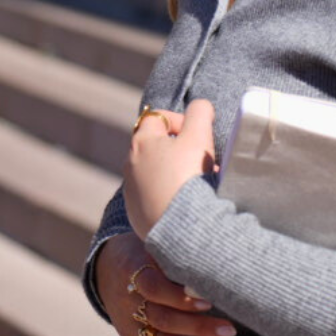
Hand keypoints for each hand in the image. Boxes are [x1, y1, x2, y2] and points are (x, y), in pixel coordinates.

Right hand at [94, 233, 234, 335]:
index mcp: (133, 271)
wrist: (107, 267)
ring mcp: (129, 325)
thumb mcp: (153, 242)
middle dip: (199, 327)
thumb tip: (219, 258)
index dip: (180, 297)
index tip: (209, 300)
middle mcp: (129, 302)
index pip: (154, 287)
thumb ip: (176, 253)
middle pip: (163, 319)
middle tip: (231, 329)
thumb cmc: (143, 251)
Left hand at [124, 100, 216, 237]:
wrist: (182, 228)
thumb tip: (200, 107)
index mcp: (141, 142)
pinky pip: (155, 197)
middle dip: (181, 149)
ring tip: (201, 183)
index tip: (198, 133)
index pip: (157, 117)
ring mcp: (132, 192)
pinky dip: (170, 194)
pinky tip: (189, 203)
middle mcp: (130, 165)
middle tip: (204, 160)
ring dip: (176, 172)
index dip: (180, 120)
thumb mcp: (199, 137)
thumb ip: (200, 113)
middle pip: (156, 147)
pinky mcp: (137, 215)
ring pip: (156, 173)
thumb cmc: (189, 177)